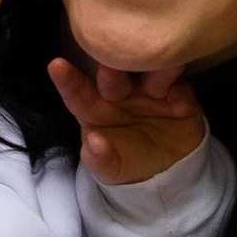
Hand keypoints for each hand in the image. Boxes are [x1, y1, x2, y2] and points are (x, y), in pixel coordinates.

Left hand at [48, 56, 207, 186]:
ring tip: (156, 84)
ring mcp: (150, 91)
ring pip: (151, 76)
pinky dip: (180, 95)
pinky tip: (179, 104)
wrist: (167, 171)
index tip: (56, 66)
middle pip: (114, 78)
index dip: (68, 81)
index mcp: (95, 107)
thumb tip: (94, 142)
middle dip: (111, 70)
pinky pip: (181, 91)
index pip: (78, 93)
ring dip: (154, 75)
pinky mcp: (179, 98)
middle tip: (109, 66)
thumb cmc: (127, 162)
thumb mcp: (109, 169)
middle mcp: (121, 92)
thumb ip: (98, 159)